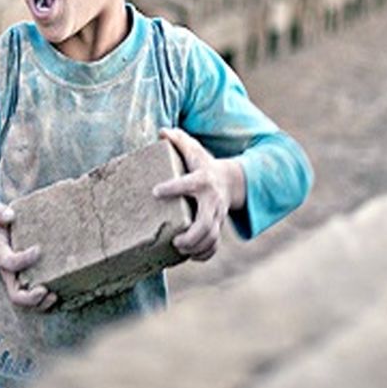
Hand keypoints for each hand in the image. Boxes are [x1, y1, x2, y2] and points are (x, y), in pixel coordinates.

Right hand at [0, 203, 57, 310]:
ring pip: (25, 301)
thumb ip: (1, 212)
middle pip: (15, 294)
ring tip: (54, 295)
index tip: (39, 249)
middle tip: (44, 290)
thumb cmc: (4, 224)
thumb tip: (10, 215)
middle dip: (29, 297)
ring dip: (40, 303)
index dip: (22, 260)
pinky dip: (45, 303)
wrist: (2, 235)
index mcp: (2, 255)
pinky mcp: (28, 284)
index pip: (8, 263)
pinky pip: (35, 301)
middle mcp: (9, 274)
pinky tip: (58, 295)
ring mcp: (18, 281)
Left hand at [152, 128, 245, 261]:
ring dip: (197, 248)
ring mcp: (217, 216)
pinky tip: (191, 256)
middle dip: (192, 235)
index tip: (155, 191)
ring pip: (212, 238)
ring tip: (179, 248)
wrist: (231, 181)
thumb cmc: (204, 165)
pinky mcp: (217, 227)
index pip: (189, 183)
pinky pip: (215, 246)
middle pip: (207, 223)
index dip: (173, 187)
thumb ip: (178, 140)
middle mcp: (212, 201)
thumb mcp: (194, 150)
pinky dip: (204, 254)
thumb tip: (161, 131)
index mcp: (203, 180)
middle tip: (175, 240)